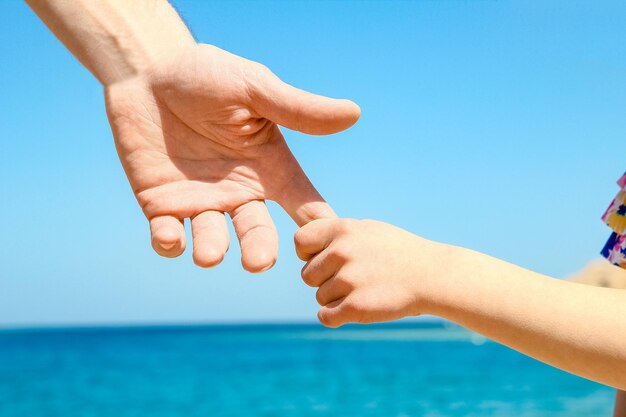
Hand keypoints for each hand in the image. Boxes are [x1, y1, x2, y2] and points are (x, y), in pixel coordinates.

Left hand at [105, 44, 359, 271]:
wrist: (148, 71)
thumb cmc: (207, 75)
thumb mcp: (254, 88)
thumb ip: (297, 109)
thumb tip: (354, 113)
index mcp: (269, 168)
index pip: (304, 203)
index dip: (318, 227)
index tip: (329, 249)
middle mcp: (239, 192)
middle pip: (258, 233)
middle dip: (260, 251)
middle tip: (258, 263)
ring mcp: (200, 202)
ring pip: (213, 241)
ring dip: (212, 250)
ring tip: (210, 254)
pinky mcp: (161, 206)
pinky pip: (168, 236)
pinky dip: (169, 243)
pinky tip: (170, 236)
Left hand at [295, 219, 449, 326]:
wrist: (433, 276)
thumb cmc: (399, 252)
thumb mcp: (368, 229)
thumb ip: (337, 232)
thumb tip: (306, 238)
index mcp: (343, 229)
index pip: (300, 241)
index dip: (308, 254)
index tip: (323, 260)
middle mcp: (342, 252)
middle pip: (307, 275)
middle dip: (325, 280)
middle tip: (352, 279)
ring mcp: (348, 280)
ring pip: (320, 297)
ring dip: (337, 298)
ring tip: (364, 290)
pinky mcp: (356, 307)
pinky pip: (326, 317)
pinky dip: (336, 317)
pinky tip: (356, 308)